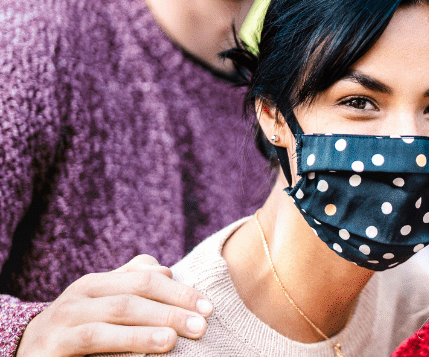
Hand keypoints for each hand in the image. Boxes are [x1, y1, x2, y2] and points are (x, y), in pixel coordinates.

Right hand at [15, 255, 210, 356]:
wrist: (29, 352)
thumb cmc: (78, 327)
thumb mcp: (103, 302)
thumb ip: (131, 283)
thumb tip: (166, 269)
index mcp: (96, 283)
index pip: (145, 279)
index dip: (179, 292)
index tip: (208, 307)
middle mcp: (78, 298)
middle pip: (132, 298)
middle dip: (171, 310)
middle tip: (202, 325)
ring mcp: (62, 323)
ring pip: (112, 319)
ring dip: (145, 330)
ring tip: (173, 340)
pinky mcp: (52, 348)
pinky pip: (90, 342)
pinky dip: (120, 345)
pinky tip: (143, 353)